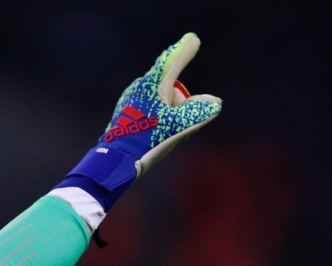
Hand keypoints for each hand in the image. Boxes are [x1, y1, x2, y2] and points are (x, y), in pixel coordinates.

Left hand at [103, 32, 221, 176]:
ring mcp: (131, 98)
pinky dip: (160, 115)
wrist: (116, 160)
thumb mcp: (177, 126)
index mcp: (153, 85)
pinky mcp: (126, 109)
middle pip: (172, 87)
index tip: (193, 39)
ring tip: (166, 133)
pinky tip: (155, 133)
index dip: (184, 51)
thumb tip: (215, 103)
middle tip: (180, 125)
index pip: (172, 61)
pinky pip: (151, 106)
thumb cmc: (147, 140)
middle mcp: (140, 87)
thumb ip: (198, 112)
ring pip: (162, 98)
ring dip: (171, 112)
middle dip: (181, 103)